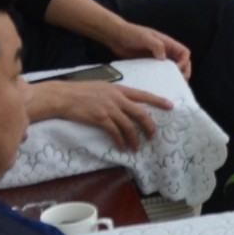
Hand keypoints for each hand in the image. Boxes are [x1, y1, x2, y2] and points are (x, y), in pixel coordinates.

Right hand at [28, 81, 170, 150]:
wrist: (63, 96)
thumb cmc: (79, 91)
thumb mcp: (101, 87)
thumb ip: (114, 94)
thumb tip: (123, 103)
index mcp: (118, 89)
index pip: (143, 94)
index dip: (158, 101)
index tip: (170, 106)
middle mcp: (116, 98)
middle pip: (140, 112)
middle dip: (149, 125)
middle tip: (153, 135)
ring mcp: (109, 108)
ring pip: (129, 125)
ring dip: (135, 138)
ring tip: (137, 147)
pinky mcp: (100, 118)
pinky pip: (116, 132)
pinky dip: (121, 141)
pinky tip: (123, 147)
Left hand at [99, 18, 190, 79]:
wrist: (116, 37)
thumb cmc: (131, 33)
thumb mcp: (145, 37)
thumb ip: (156, 45)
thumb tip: (164, 58)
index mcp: (167, 43)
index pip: (184, 53)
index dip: (184, 62)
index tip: (177, 70)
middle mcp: (164, 52)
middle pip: (181, 63)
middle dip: (183, 72)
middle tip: (179, 83)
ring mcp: (156, 59)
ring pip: (170, 69)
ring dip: (173, 77)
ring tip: (171, 87)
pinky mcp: (148, 65)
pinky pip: (158, 73)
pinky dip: (160, 79)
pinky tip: (157, 86)